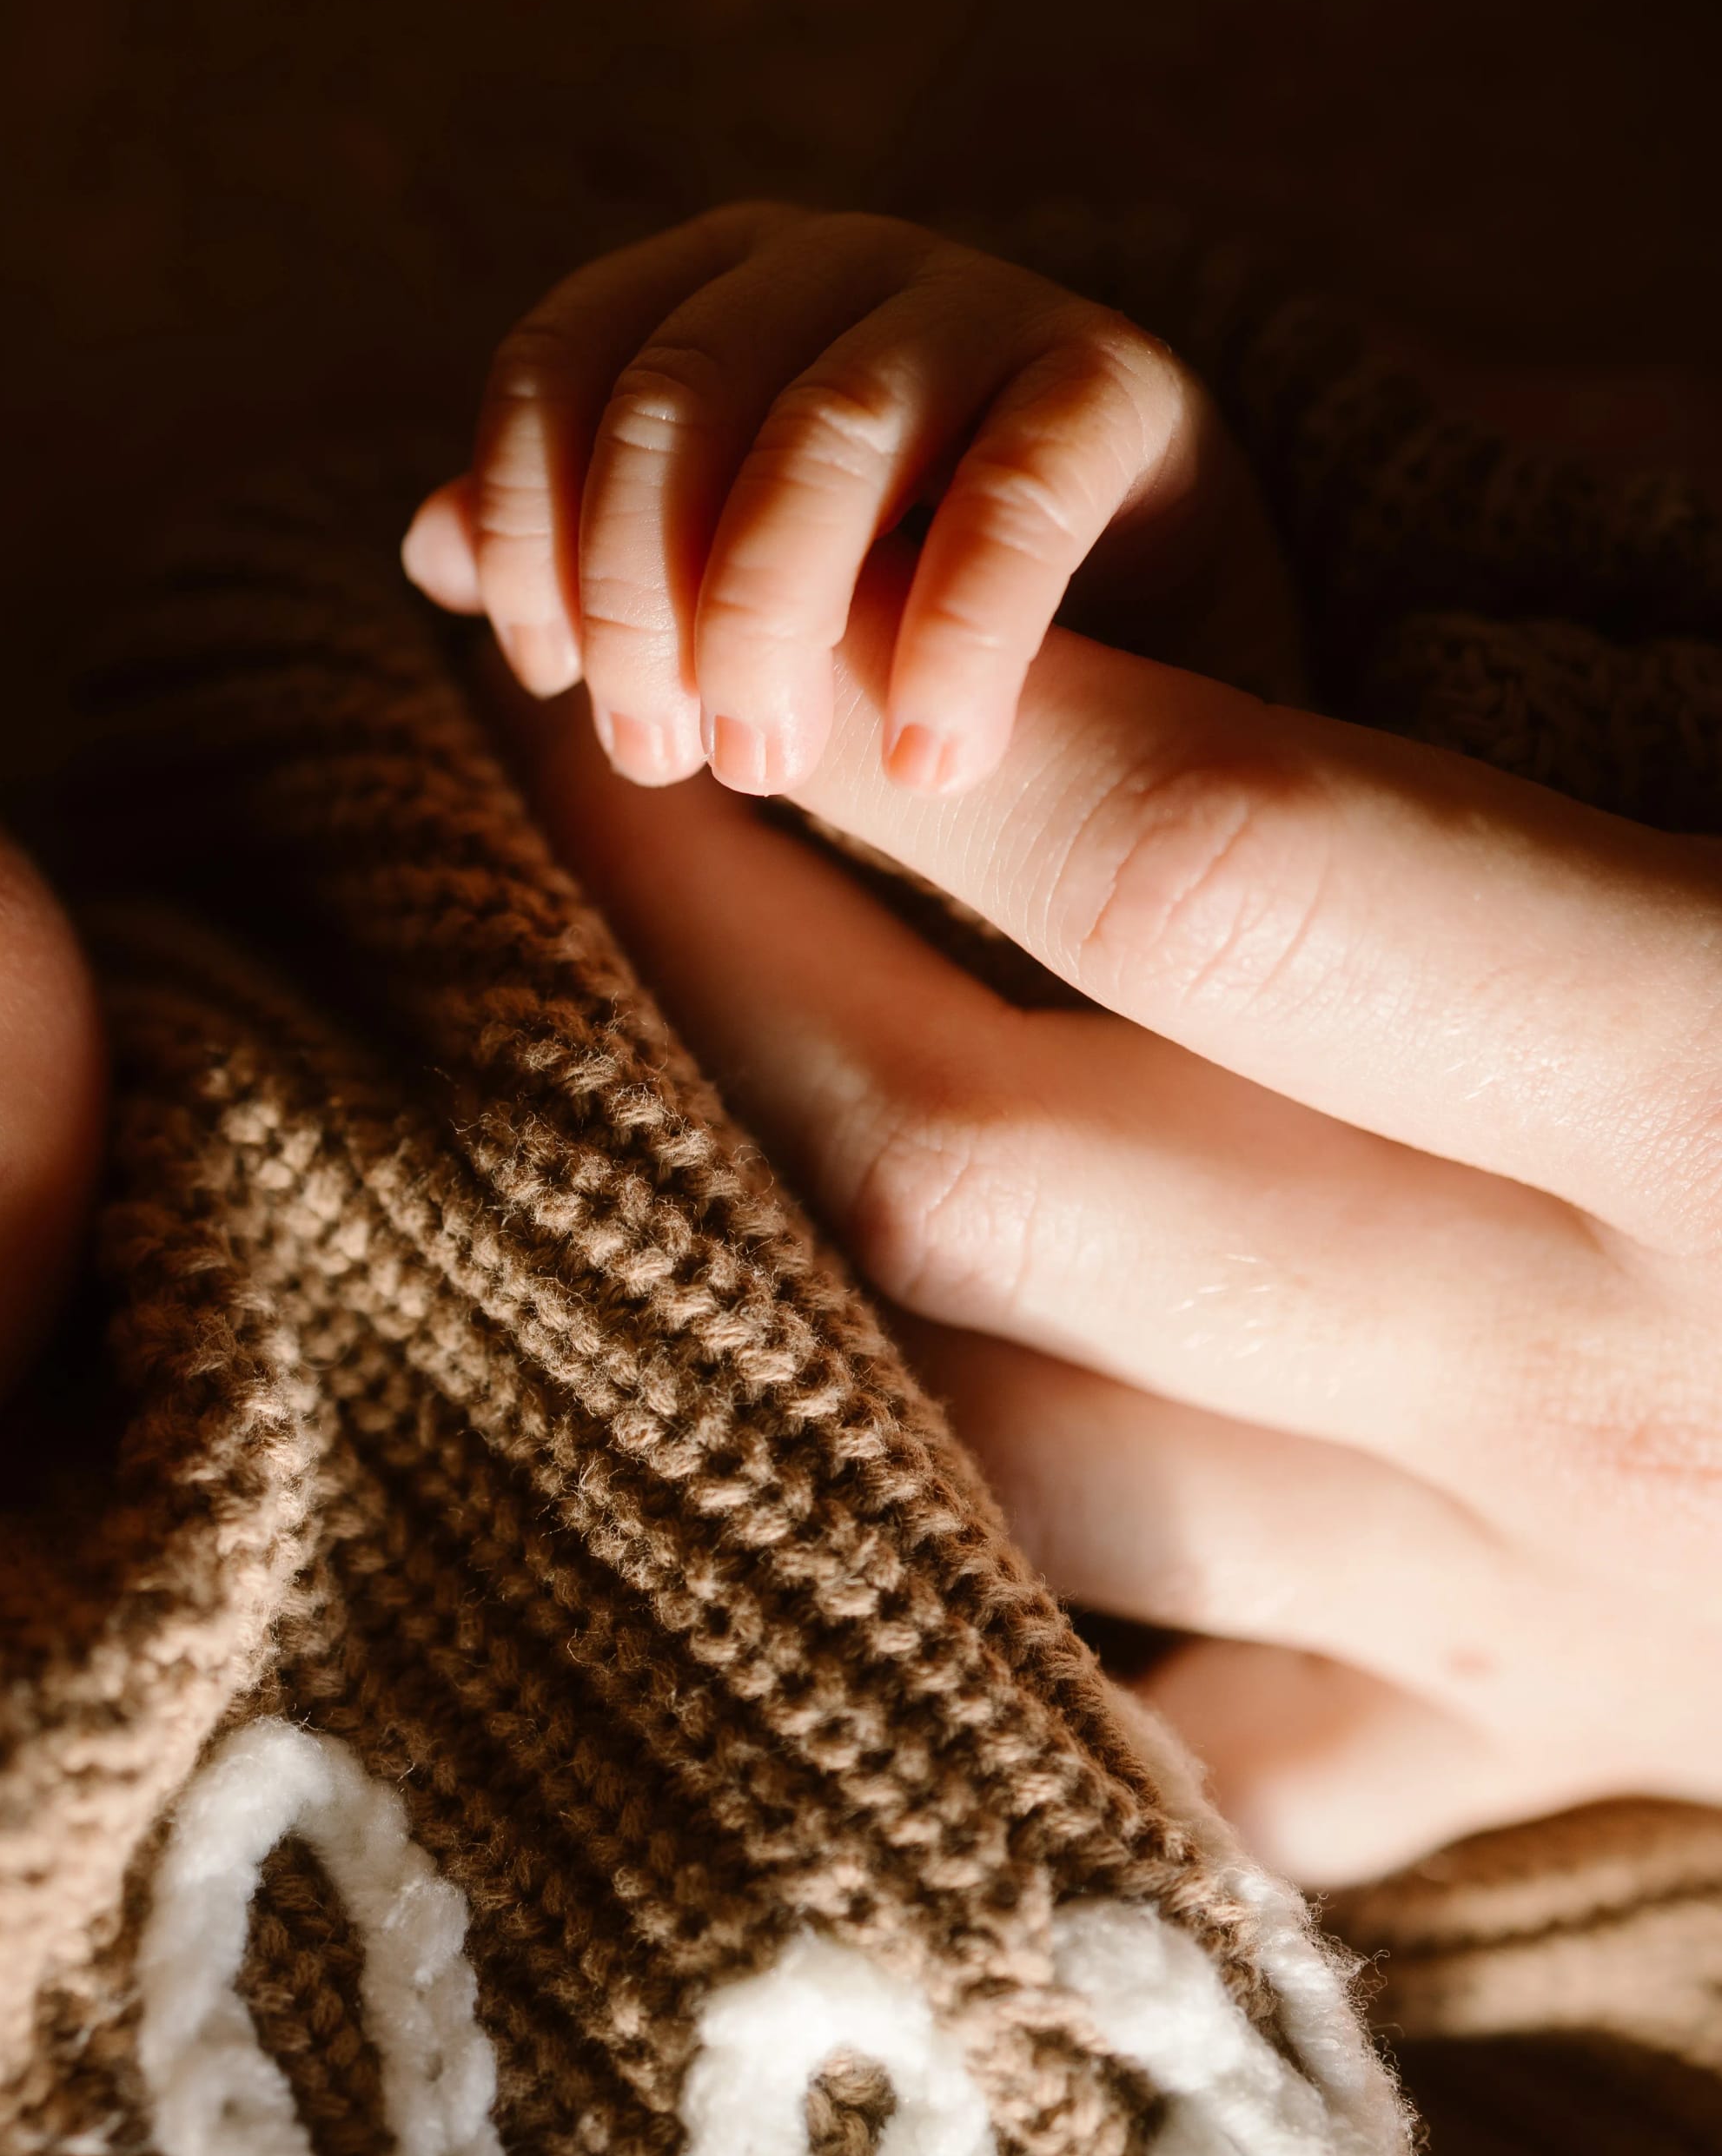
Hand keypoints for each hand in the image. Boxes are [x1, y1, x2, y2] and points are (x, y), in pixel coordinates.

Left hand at [407, 204, 1299, 798]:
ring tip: (763, 773)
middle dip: (641, 599)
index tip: (549, 678)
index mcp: (713, 286)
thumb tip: (427, 541)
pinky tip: (926, 760)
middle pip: (674, 396)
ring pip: (825, 433)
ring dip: (768, 623)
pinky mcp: (1118, 382)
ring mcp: (986, 302)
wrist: (1145, 608)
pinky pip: (1012, 493)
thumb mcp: (715, 582)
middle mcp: (839, 261)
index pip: (560, 360)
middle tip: (664, 758)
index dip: (530, 521)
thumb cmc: (890, 592)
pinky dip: (951, 639)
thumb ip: (582, 551)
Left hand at [500, 552, 1721, 1885]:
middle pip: (983, 1160)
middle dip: (697, 935)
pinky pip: (1179, 1745)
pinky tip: (836, 1456)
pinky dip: (996, 1619)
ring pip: (990, 1450)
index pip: (1220, 871)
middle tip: (546, 726)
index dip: (939, 703)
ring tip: (585, 1025)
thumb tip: (1501, 404)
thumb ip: (1672, 603)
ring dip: (739, 1234)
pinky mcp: (1555, 1751)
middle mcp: (1603, 1375)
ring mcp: (1551, 1610)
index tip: (755, 572)